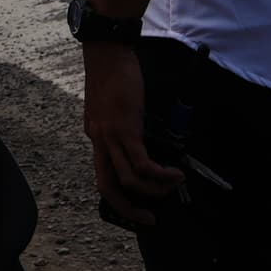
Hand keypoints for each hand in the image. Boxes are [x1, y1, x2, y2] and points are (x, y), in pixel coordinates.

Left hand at [82, 40, 182, 230]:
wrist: (108, 51)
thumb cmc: (115, 72)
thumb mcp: (115, 105)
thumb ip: (125, 125)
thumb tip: (148, 142)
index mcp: (95, 134)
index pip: (103, 173)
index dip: (119, 194)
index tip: (137, 204)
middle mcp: (98, 139)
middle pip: (107, 186)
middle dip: (128, 209)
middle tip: (149, 219)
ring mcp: (109, 135)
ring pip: (128, 180)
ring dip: (154, 191)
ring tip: (174, 187)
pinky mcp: (125, 129)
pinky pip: (142, 164)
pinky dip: (160, 175)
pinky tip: (175, 174)